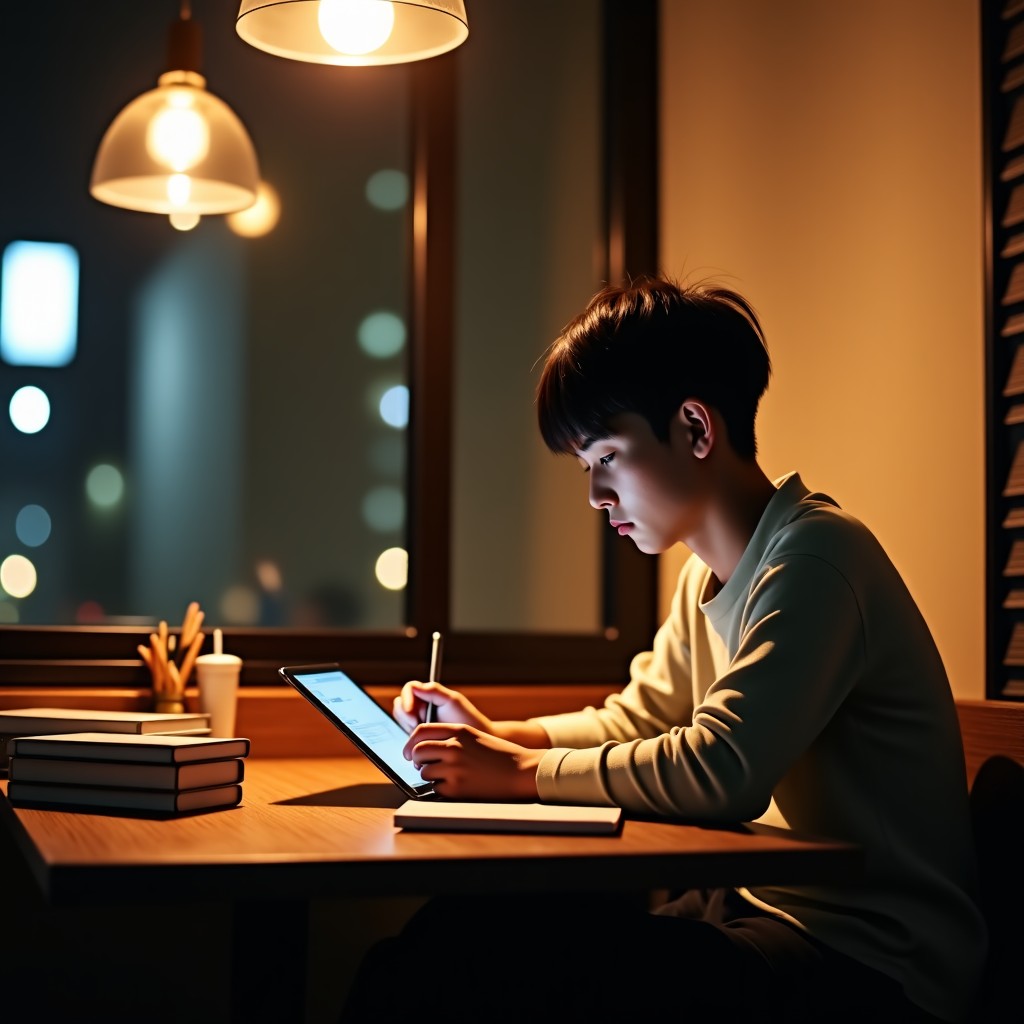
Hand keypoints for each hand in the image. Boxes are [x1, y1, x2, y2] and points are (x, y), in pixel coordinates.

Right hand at [393, 680, 493, 732]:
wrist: (474, 742)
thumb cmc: (466, 718)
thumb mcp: (452, 701)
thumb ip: (434, 691)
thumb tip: (415, 687)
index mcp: (428, 694)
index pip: (409, 689)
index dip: (407, 701)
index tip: (413, 715)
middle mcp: (421, 705)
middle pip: (400, 705)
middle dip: (406, 716)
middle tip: (418, 726)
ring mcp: (418, 721)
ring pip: (401, 720)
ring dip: (408, 728)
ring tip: (425, 735)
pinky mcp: (418, 736)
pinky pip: (406, 735)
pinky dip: (411, 740)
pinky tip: (422, 744)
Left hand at [403, 723, 544, 800]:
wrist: (522, 771)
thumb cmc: (500, 754)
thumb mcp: (474, 737)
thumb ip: (450, 737)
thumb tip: (423, 745)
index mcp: (458, 731)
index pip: (421, 731)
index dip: (410, 742)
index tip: (408, 750)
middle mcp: (454, 747)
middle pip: (417, 751)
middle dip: (416, 760)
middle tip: (421, 765)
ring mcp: (454, 768)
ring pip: (424, 771)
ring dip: (430, 775)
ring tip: (447, 776)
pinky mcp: (456, 788)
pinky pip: (435, 788)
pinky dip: (442, 788)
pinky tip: (458, 785)